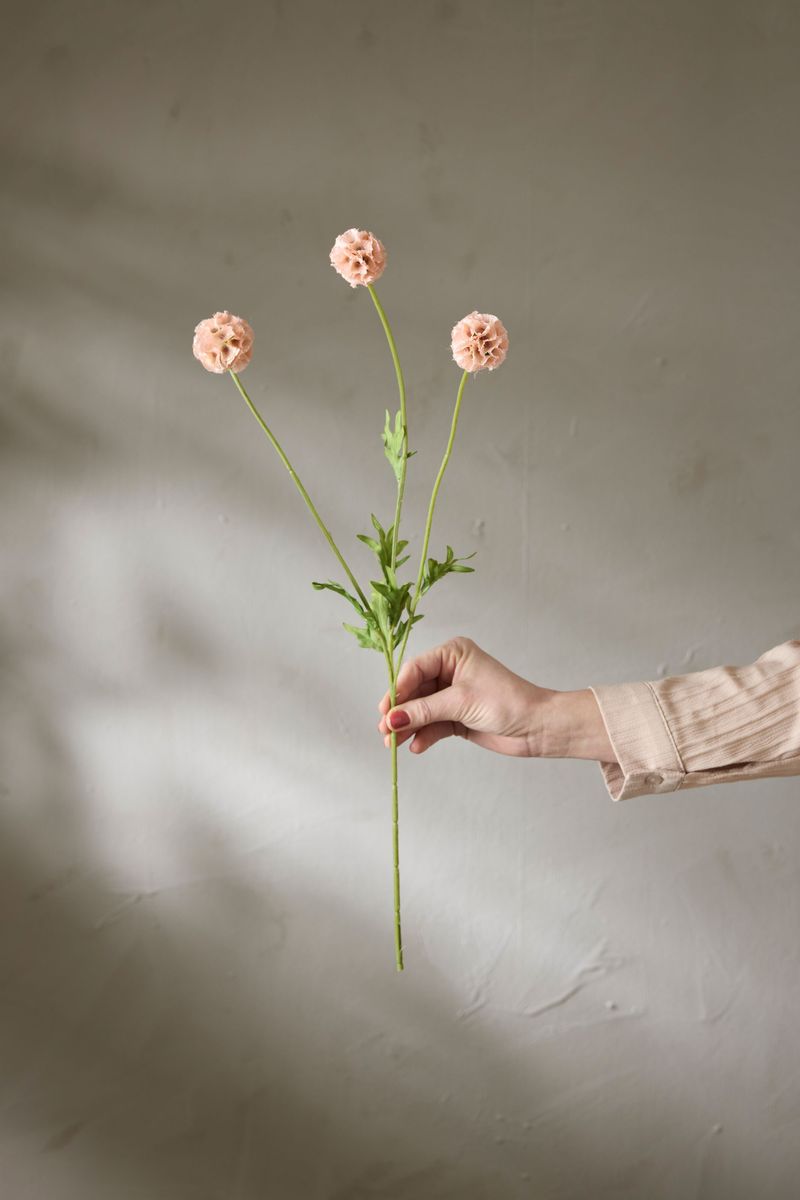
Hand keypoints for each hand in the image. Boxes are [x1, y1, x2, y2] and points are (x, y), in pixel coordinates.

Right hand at [377, 636, 615, 760]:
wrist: (537, 728)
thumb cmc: (508, 703)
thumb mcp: (460, 703)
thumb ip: (424, 711)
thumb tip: (391, 719)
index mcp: (453, 654)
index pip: (415, 669)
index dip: (398, 690)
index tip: (385, 711)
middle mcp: (451, 671)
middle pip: (414, 691)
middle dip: (400, 712)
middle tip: (385, 731)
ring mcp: (453, 695)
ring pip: (421, 710)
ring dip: (408, 727)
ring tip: (394, 744)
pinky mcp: (457, 716)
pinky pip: (433, 724)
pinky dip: (424, 735)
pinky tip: (416, 747)